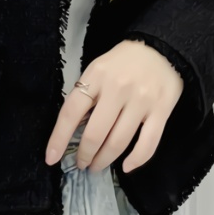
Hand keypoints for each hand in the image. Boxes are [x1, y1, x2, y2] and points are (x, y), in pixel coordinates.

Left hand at [45, 39, 183, 172]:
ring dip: (104, 160)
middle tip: (82, 164)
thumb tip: (73, 130)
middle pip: (95, 133)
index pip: (71, 112)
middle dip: (85, 155)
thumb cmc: (123, 62)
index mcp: (96, 76)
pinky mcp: (162, 110)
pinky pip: (148, 143)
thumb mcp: (98, 69)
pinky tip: (126, 167)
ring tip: (97, 166)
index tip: (51, 158)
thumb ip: (87, 94)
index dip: (59, 138)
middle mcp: (117, 89)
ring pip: (118, 142)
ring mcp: (141, 101)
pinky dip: (136, 160)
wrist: (161, 47)